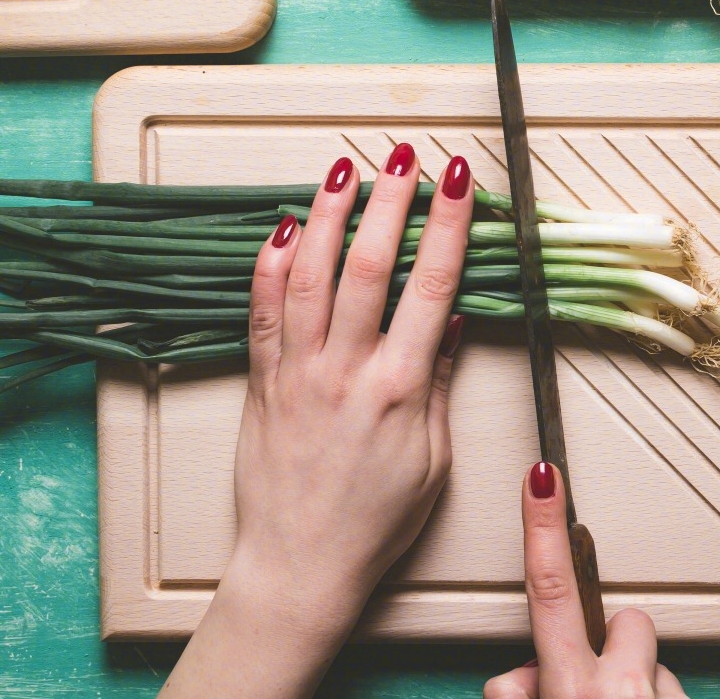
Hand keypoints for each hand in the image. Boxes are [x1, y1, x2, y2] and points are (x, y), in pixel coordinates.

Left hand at [161, 144, 474, 698]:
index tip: (457, 180)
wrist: (301, 565)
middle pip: (371, 265)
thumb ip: (439, 384)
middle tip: (405, 154)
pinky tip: (284, 227)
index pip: (431, 286)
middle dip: (391, 200)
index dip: (447, 225)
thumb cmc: (374, 522)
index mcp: (400, 389)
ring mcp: (298, 373)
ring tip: (346, 169)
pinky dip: (269, 265)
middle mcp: (346, 371)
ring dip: (331, 216)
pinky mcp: (263, 383)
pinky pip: (261, 311)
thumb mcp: (432, 459)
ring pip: (310, 275)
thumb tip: (451, 322)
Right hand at [484, 463, 687, 698]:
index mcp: (571, 691)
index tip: (544, 477)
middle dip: (614, 640)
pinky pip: (670, 694)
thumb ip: (519, 692)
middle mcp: (622, 691)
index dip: (544, 526)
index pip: (551, 590)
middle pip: (626, 622)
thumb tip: (527, 678)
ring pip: (649, 667)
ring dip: (633, 691)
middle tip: (594, 691)